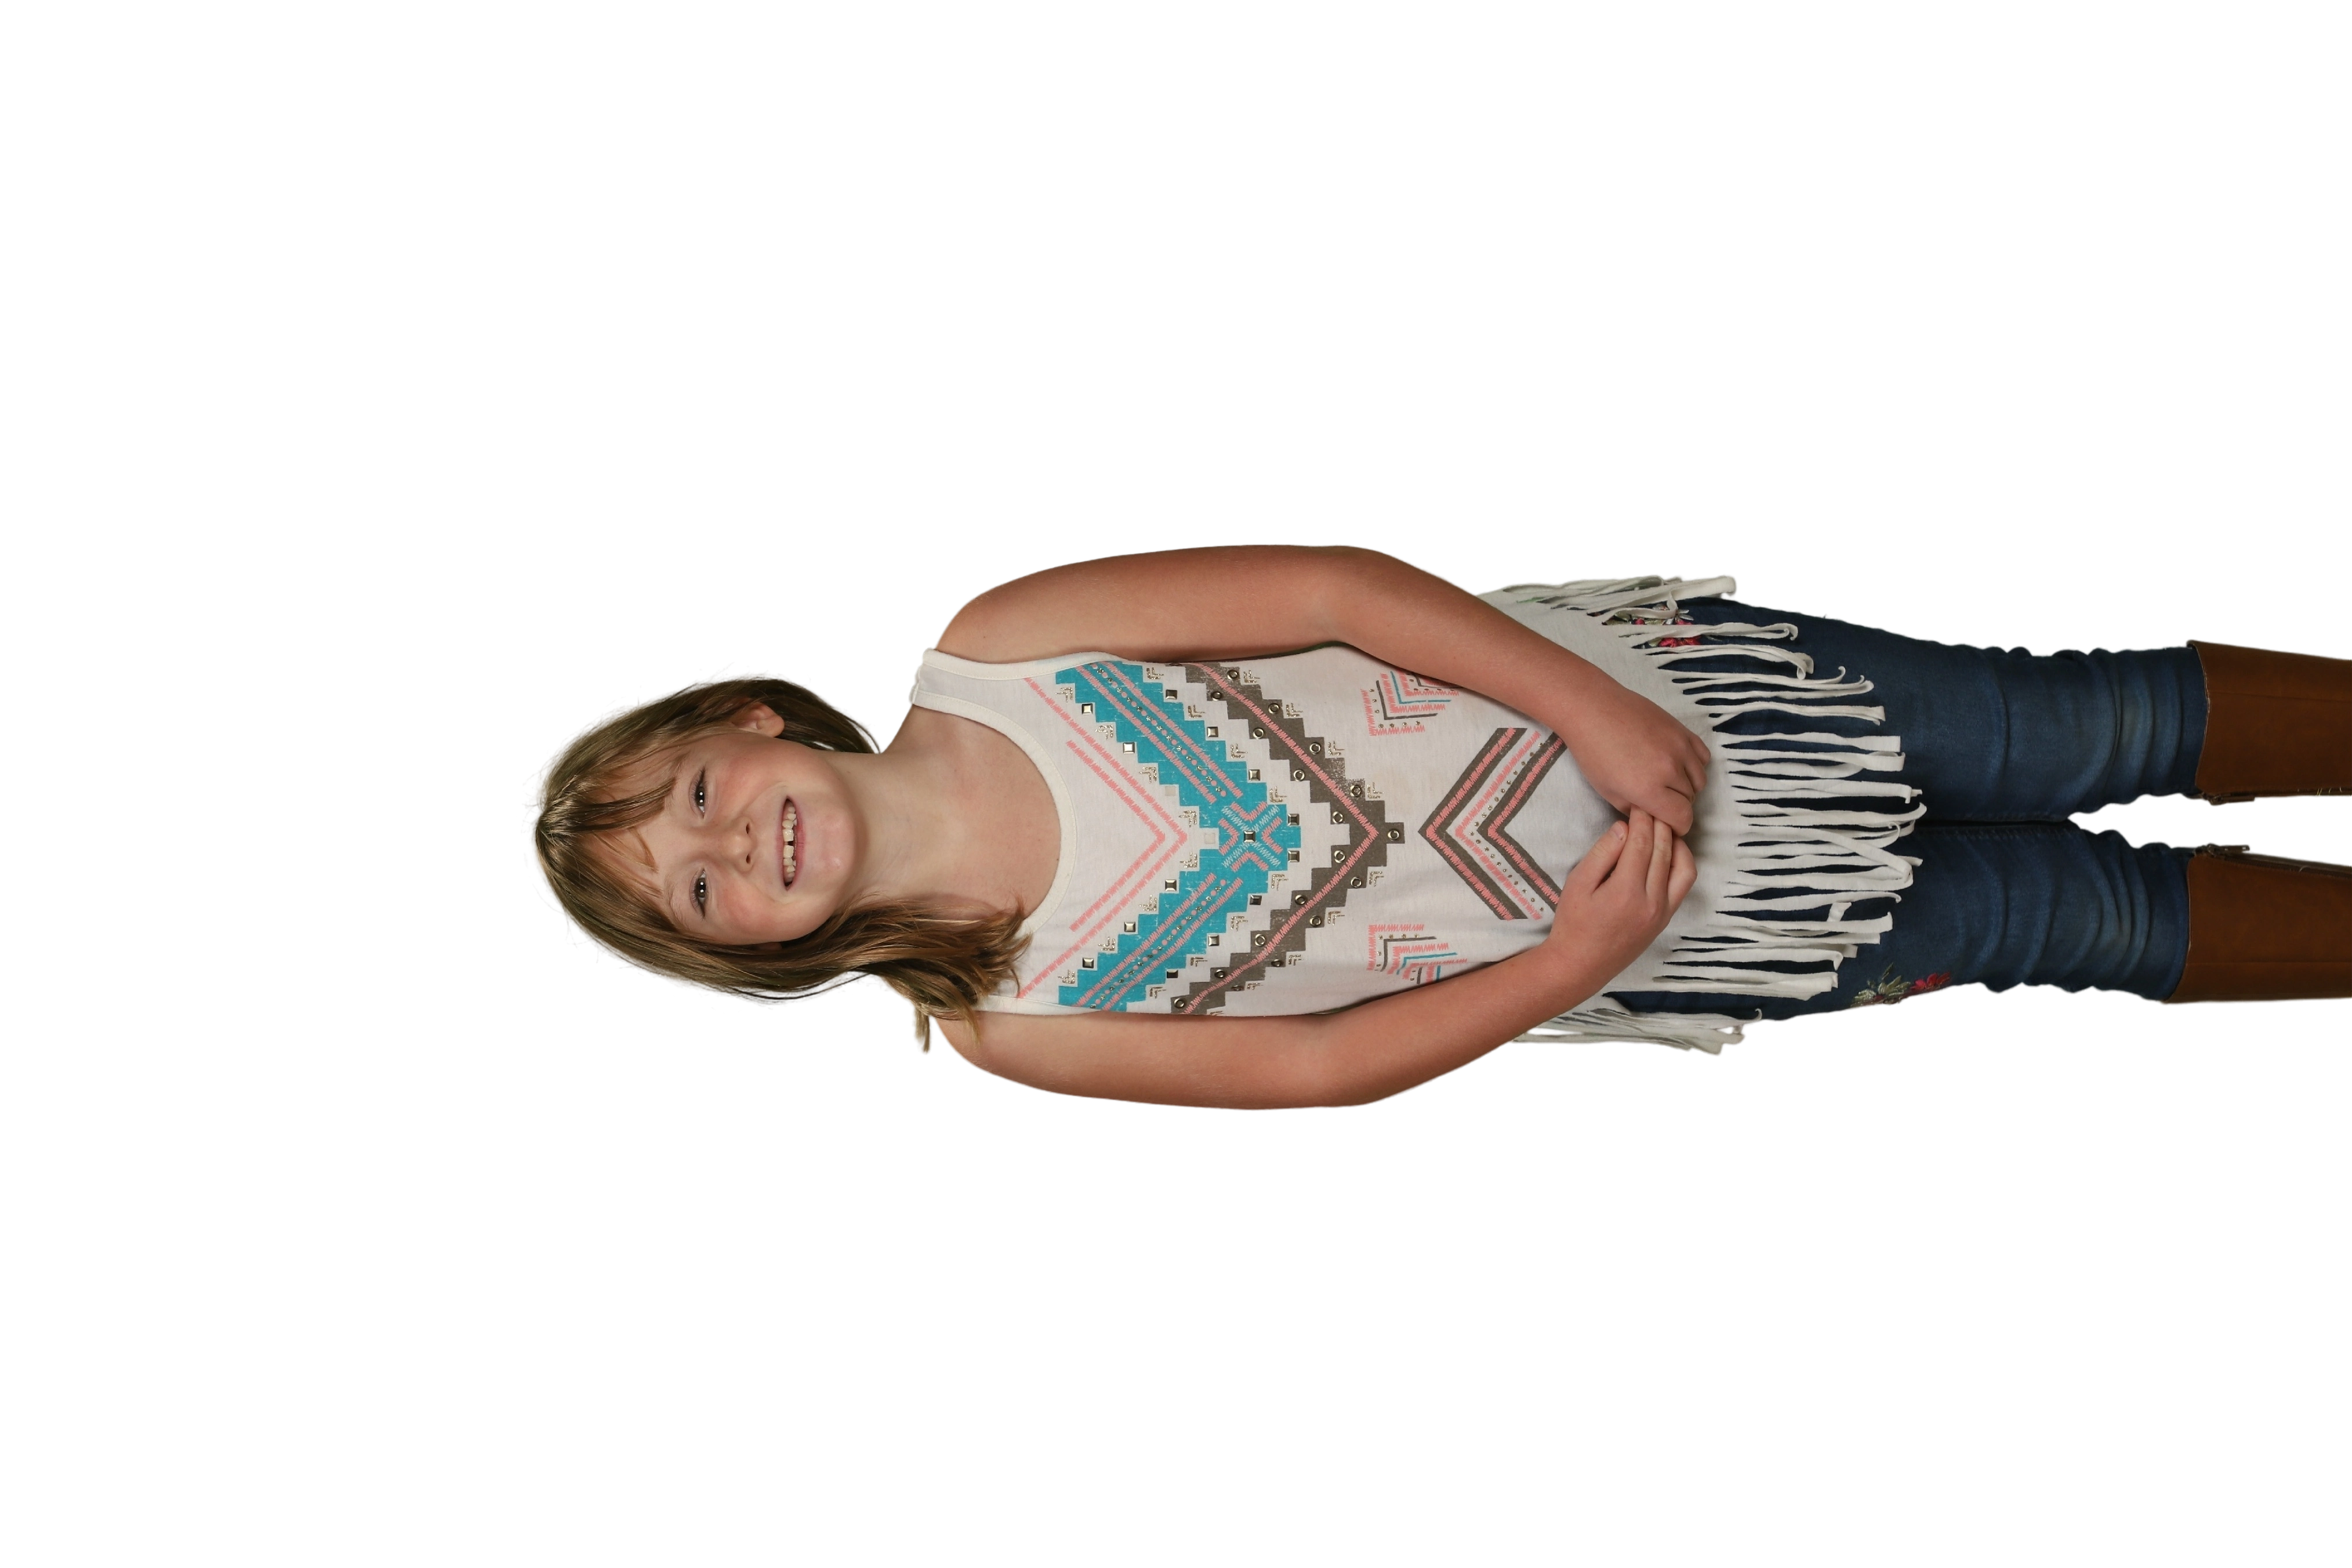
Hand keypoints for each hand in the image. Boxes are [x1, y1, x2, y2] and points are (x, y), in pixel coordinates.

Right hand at [1546, 808, 1697, 977]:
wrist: (1581, 964)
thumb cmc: (1573, 923)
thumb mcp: (1578, 884)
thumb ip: (1602, 854)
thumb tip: (1624, 827)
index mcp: (1626, 890)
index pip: (1641, 843)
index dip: (1641, 819)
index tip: (1638, 804)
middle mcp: (1652, 901)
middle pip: (1663, 850)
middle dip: (1658, 824)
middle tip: (1651, 807)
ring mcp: (1663, 911)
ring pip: (1684, 866)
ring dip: (1676, 843)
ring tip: (1662, 828)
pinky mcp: (1666, 918)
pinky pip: (1684, 884)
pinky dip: (1681, 862)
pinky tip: (1669, 852)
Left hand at [1556, 687, 1711, 835]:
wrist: (1593, 710)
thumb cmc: (1593, 753)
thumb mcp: (1608, 793)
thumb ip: (1636, 811)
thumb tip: (1654, 818)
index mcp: (1649, 789)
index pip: (1683, 818)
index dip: (1676, 826)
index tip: (1667, 823)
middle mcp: (1670, 770)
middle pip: (1691, 800)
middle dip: (1678, 806)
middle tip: (1661, 801)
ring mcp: (1680, 747)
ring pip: (1700, 779)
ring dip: (1687, 786)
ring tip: (1668, 782)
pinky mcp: (1683, 730)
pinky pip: (1703, 756)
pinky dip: (1694, 765)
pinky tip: (1677, 764)